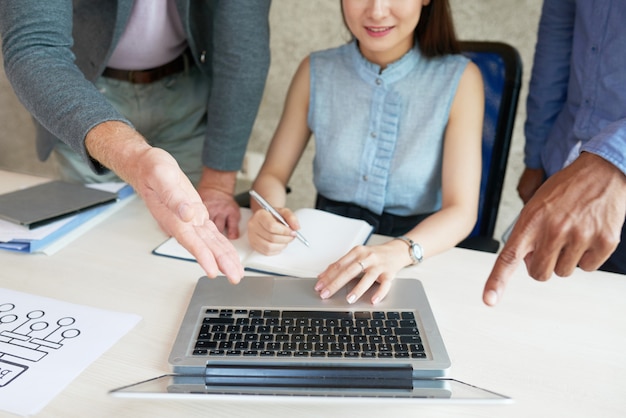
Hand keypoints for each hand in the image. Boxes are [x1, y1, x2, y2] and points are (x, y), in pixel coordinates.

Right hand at [85, 122, 243, 282]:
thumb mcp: (162, 175)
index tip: (212, 271)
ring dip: (223, 259)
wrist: (147, 166)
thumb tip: (188, 213)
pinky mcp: (196, 215)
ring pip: (210, 243)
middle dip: (220, 264)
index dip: (202, 256)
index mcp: (173, 217)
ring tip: (236, 273)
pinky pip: (211, 234)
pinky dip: (221, 246)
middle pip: (204, 247)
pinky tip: (228, 255)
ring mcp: (190, 221)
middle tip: (234, 278)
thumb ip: (174, 196)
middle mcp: (182, 223)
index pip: (190, 241)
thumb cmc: (151, 169)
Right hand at [247, 207, 298, 254]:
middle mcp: (253, 225)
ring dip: (281, 245)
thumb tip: (296, 227)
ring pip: (269, 247)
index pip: (272, 226)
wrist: (265, 219)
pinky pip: (266, 252)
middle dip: (285, 239)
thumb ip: (291, 218)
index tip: (292, 232)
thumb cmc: (274, 216)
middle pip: (271, 237)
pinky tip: (280, 244)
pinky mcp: (253, 245)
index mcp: (260, 215)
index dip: (284, 231)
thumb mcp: (284, 212)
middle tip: (292, 237)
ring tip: (286, 240)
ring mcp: (252, 236)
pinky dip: (276, 250)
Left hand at [315, 240, 408, 303]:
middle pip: (349, 271)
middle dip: (336, 283)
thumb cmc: (374, 255)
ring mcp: (379, 265)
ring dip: (357, 289)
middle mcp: (367, 257)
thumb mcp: (357, 255)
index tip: (318, 286)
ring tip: (348, 299)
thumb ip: (341, 265)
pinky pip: (385, 285)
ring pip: (367, 277)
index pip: (339, 265)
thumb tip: (322, 276)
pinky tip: (373, 300)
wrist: (396, 251)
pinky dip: (379, 293)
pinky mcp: (390, 273)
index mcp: (357, 252)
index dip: (327, 276)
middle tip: (325, 294)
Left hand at [483, 153, 625, 305]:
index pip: (509, 257)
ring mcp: (580, 236)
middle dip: (542, 265)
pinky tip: (587, 234)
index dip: (497, 281)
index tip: (489, 300)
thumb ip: (527, 235)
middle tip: (550, 245)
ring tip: (571, 232)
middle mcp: (554, 230)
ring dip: (565, 258)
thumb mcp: (536, 207)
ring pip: (564, 272)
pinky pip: (588, 267)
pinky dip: (587, 256)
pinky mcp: (604, 241)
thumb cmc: (565, 190)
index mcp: (532, 221)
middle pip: (539, 274)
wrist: (601, 171)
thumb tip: (526, 263)